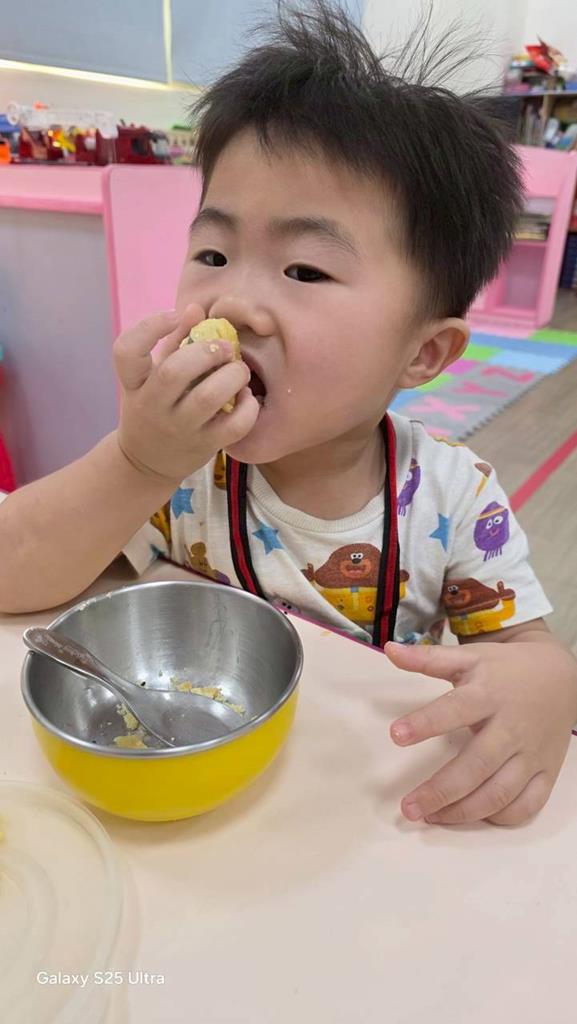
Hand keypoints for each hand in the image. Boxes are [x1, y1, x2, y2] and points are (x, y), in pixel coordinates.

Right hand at [114, 304, 259, 481]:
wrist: (146, 463)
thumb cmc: (154, 408)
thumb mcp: (152, 376)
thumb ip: (173, 341)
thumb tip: (196, 309)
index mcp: (134, 383)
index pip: (126, 352)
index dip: (149, 327)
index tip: (174, 317)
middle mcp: (152, 406)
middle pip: (173, 373)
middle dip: (206, 352)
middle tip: (223, 348)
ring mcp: (178, 428)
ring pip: (207, 398)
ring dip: (231, 377)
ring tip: (239, 372)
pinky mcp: (204, 446)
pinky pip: (233, 426)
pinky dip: (247, 408)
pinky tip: (247, 398)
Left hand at [385, 639, 576, 825]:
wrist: (560, 677)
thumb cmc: (505, 670)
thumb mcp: (469, 657)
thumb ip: (428, 658)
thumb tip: (389, 650)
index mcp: (488, 694)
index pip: (455, 709)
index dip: (425, 723)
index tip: (395, 736)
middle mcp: (511, 728)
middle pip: (477, 765)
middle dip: (441, 790)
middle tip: (408, 807)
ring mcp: (531, 754)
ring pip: (500, 792)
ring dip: (463, 811)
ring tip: (430, 816)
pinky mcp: (546, 772)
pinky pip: (527, 805)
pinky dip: (500, 817)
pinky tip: (471, 816)